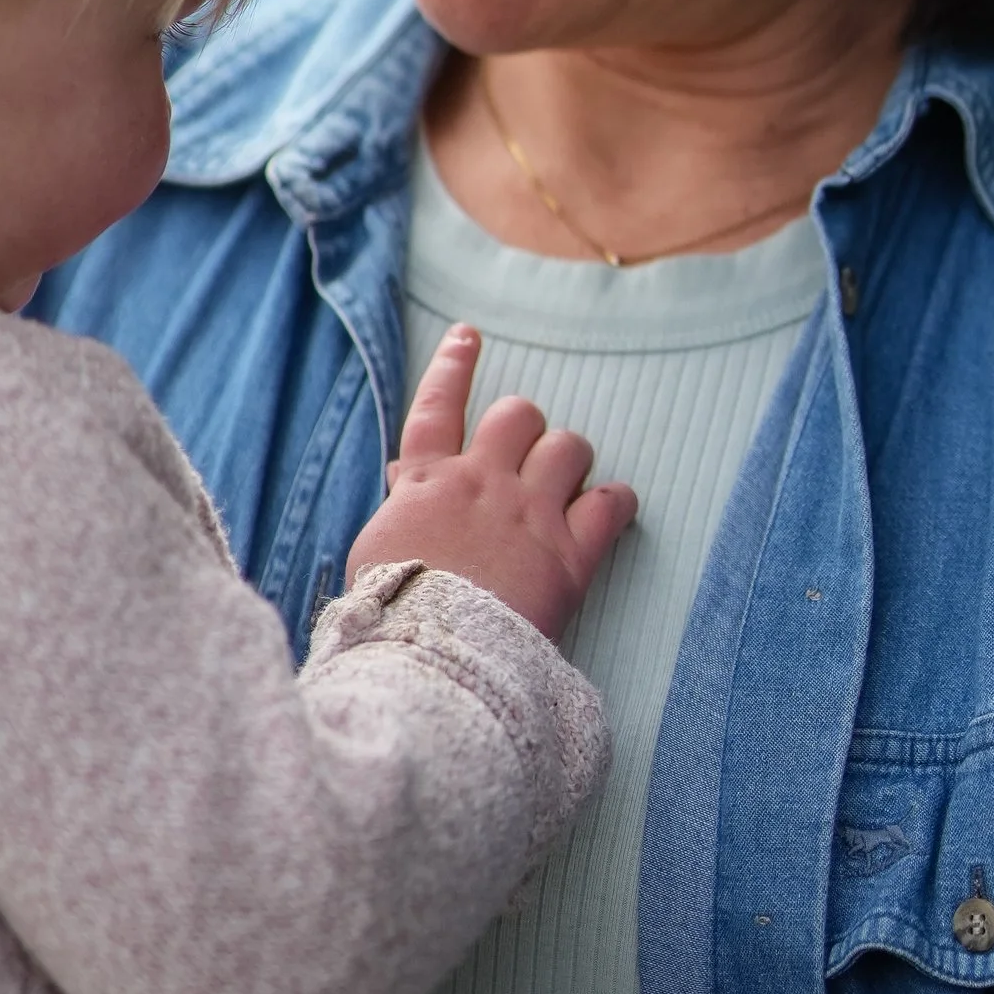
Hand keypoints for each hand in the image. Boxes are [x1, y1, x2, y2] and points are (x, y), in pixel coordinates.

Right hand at [345, 329, 633, 642]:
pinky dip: (617, 502)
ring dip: (568, 460)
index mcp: (428, 483)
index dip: (453, 366)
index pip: (437, 406)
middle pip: (517, 415)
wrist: (430, 657)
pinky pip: (611, 504)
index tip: (468, 336)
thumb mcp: (375, 551)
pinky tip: (614, 508)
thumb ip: (402, 507)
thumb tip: (407, 478)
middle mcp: (482, 483)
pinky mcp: (569, 555)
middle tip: (523, 460)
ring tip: (564, 487)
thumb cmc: (390, 614)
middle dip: (524, 429)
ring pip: (568, 447)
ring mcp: (528, 514)